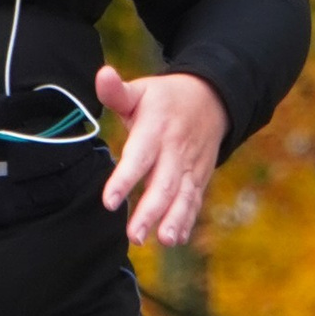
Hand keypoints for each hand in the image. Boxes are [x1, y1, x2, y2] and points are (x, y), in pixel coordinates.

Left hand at [96, 65, 227, 247]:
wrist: (212, 98)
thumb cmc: (164, 99)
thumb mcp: (141, 90)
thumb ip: (117, 91)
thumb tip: (102, 74)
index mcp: (156, 129)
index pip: (139, 157)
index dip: (125, 179)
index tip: (109, 201)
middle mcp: (175, 151)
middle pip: (163, 184)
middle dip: (150, 212)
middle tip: (133, 236)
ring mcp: (190, 166)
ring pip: (183, 196)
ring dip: (174, 220)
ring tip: (164, 241)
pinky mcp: (200, 177)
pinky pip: (195, 200)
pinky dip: (188, 220)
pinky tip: (177, 238)